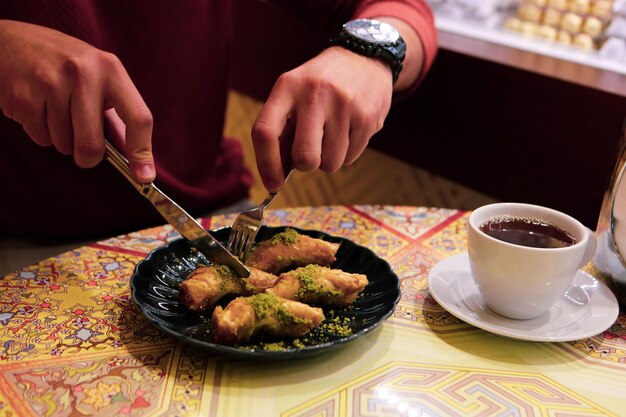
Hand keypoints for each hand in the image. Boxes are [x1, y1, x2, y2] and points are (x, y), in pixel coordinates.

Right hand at [0, 20, 154, 181]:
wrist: (11, 42)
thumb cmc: (64, 65)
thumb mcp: (98, 77)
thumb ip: (117, 116)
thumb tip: (139, 159)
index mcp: (110, 69)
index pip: (138, 118)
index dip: (142, 151)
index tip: (144, 176)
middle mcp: (83, 73)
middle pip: (92, 145)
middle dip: (87, 157)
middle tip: (83, 147)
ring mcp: (50, 83)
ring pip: (63, 144)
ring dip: (60, 138)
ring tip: (54, 109)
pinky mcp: (23, 96)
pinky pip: (40, 138)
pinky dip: (40, 131)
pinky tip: (37, 106)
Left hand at [251, 46, 393, 191]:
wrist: (364, 58)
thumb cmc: (320, 85)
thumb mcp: (294, 94)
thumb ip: (283, 130)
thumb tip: (274, 175)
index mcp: (287, 87)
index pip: (266, 132)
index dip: (266, 164)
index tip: (273, 183)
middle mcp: (315, 93)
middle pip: (304, 157)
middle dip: (307, 164)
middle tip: (311, 152)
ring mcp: (344, 105)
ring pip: (330, 163)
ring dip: (329, 159)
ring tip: (332, 135)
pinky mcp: (367, 116)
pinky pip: (351, 158)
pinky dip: (347, 153)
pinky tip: (348, 130)